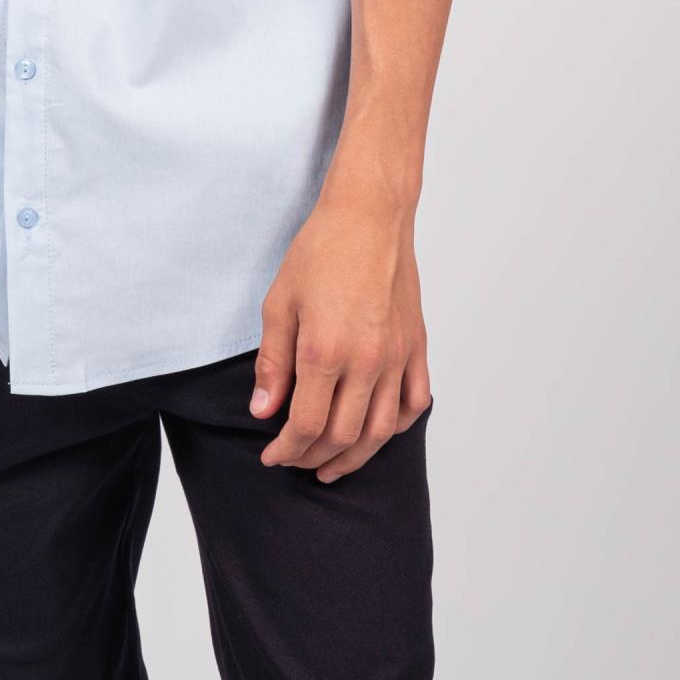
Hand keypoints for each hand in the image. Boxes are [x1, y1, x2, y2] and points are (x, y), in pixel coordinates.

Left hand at [250, 191, 431, 482]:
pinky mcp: (416, 345)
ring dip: (354, 456)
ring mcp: (396, 356)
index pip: (306, 425)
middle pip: (343, 436)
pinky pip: (414, 402)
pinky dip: (396, 426)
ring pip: (380, 430)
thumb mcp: (279, 303)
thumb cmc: (321, 250)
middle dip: (314, 457)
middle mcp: (366, 361)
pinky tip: (376, 430)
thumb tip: (263, 412)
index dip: (287, 450)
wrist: (369, 215)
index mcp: (325, 350)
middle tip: (295, 460)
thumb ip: (272, 363)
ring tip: (332, 465)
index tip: (272, 457)